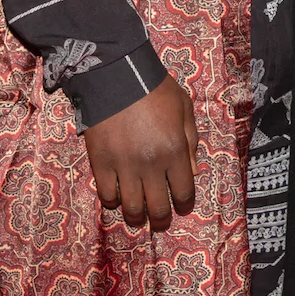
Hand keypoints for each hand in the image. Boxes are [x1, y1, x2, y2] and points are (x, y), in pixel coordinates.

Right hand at [83, 77, 197, 225]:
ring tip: (138, 216)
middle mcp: (151, 165)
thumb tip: (193, 172)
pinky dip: (113, 201)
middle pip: (158, 208)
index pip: (184, 193)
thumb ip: (191, 141)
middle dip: (161, 219)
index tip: (182, 206)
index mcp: (175, 152)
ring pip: (132, 207)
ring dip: (136, 216)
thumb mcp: (185, 109)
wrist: (115, 75)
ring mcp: (124, 166)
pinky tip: (117, 197)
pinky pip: (107, 194)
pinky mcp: (100, 163)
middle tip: (160, 220)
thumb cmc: (155, 89)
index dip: (185, 205)